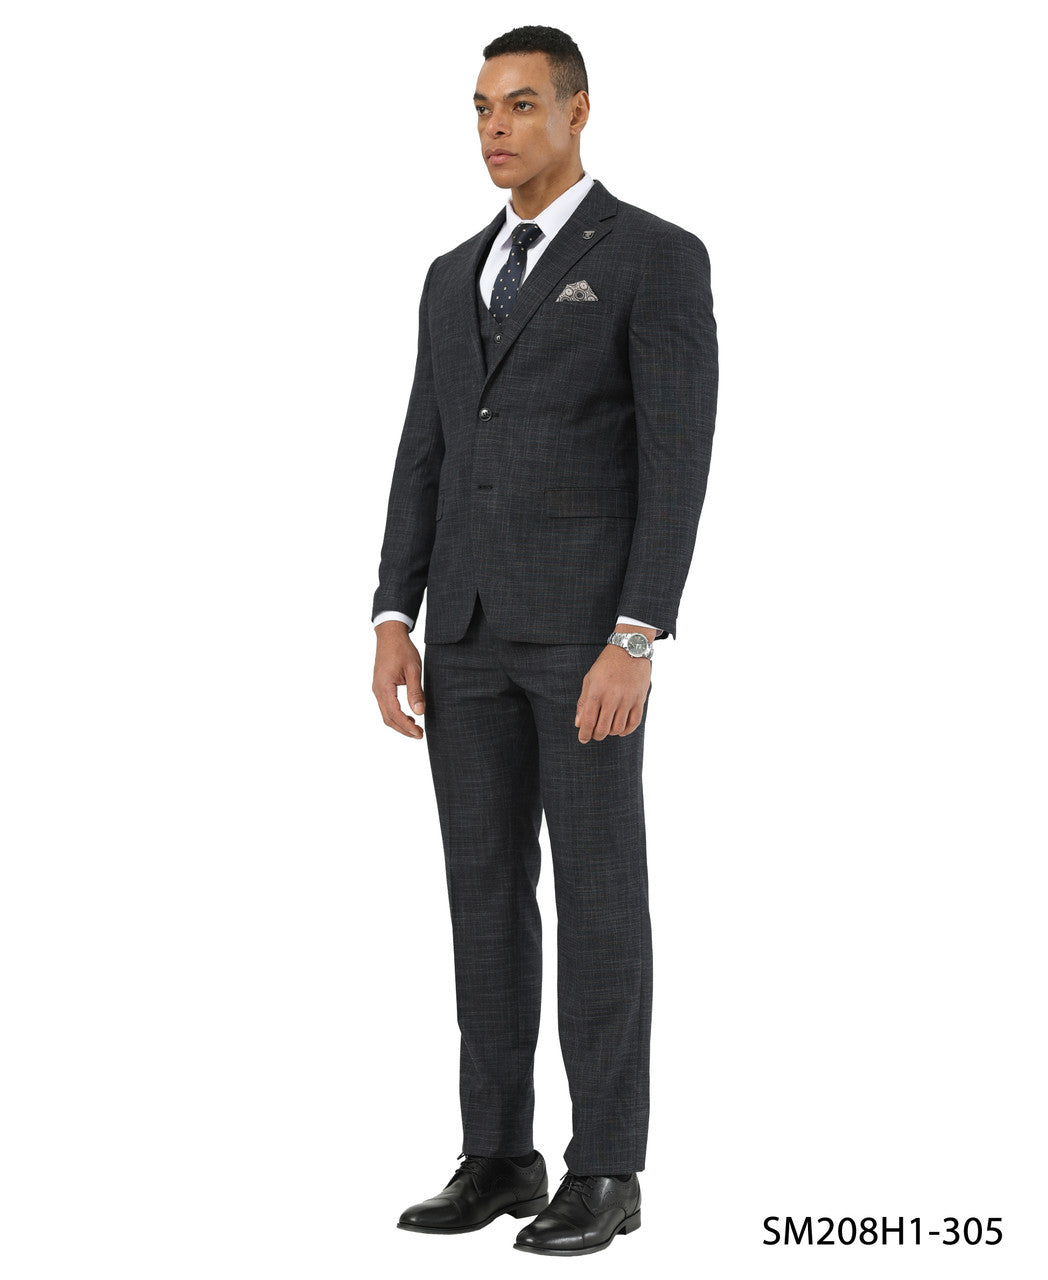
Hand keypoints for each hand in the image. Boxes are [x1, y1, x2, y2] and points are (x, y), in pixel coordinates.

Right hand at [373, 620, 425, 739]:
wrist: (390, 635)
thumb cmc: (402, 649)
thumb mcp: (413, 669)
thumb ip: (416, 691)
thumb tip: (420, 712)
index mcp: (385, 687)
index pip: (395, 714)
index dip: (407, 726)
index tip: (419, 733)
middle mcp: (378, 690)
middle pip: (388, 718)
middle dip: (403, 729)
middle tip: (419, 735)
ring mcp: (377, 689)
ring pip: (386, 714)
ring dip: (399, 724)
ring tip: (415, 728)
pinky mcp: (380, 687)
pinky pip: (386, 706)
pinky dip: (396, 715)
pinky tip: (409, 716)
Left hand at [575, 643, 651, 743]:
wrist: (630, 649)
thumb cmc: (606, 664)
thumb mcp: (589, 679)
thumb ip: (583, 702)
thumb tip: (578, 723)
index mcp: (596, 692)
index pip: (588, 721)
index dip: (584, 734)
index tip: (583, 739)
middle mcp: (612, 697)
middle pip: (603, 728)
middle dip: (596, 735)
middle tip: (594, 735)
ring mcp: (627, 699)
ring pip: (618, 728)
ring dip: (610, 732)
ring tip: (606, 728)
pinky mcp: (639, 699)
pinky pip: (634, 722)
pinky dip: (626, 730)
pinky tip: (620, 730)